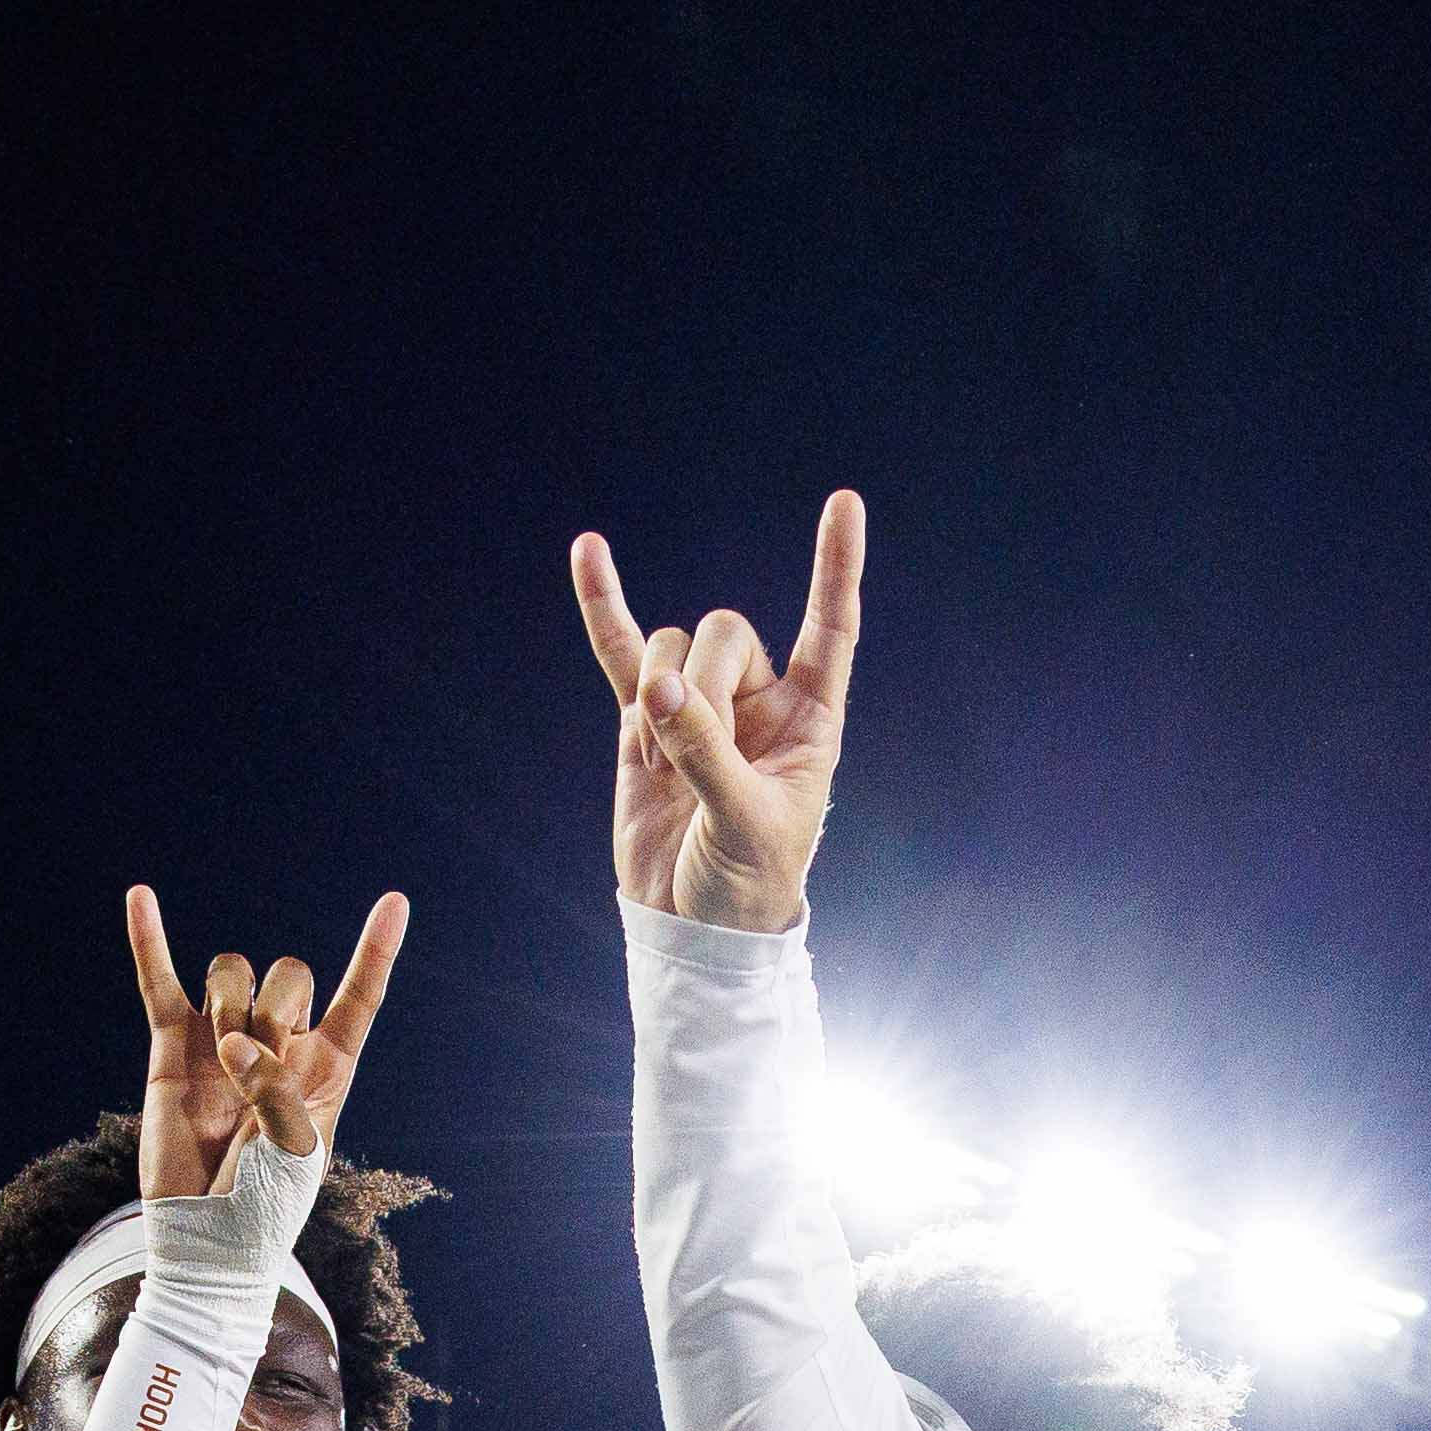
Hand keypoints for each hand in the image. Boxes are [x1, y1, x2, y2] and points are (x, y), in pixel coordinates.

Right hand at [126, 887, 409, 1211]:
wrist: (207, 1241)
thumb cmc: (265, 1207)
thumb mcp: (295, 1154)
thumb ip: (275, 1091)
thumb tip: (230, 1045)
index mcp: (327, 1068)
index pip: (359, 997)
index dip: (376, 951)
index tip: (396, 902)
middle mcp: (278, 1045)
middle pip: (289, 975)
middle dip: (278, 1008)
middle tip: (259, 1068)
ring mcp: (223, 1041)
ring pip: (232, 972)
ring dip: (231, 1006)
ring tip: (222, 1066)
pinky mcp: (173, 1050)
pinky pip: (159, 985)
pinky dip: (148, 942)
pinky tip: (140, 897)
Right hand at [573, 492, 862, 933]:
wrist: (691, 927)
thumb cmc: (744, 883)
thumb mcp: (743, 824)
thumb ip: (707, 754)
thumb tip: (658, 688)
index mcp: (810, 719)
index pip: (830, 627)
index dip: (834, 568)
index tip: (843, 503)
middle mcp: (759, 700)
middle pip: (725, 634)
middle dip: (700, 689)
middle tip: (693, 761)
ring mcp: (699, 704)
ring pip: (671, 650)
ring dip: (659, 706)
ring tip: (665, 774)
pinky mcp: (644, 721)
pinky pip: (620, 653)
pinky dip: (603, 608)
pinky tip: (587, 554)